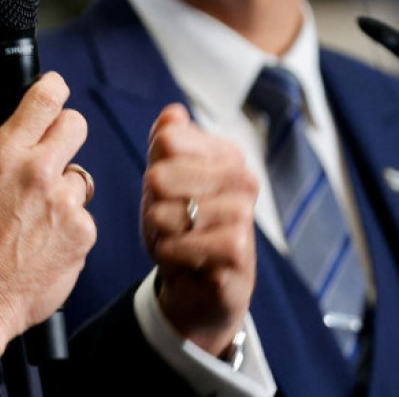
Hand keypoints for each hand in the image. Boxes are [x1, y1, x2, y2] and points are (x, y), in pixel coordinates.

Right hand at [0, 72, 96, 365]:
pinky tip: (45, 245)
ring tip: (38, 219)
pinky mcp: (83, 233)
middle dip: (65, 133)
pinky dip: (68, 228)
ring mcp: (66, 203)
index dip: (53, 87)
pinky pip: (82, 217)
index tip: (55, 88)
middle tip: (53, 152)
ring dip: (64, 192)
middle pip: (76, 124)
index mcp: (5, 154)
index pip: (44, 98)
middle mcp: (39, 171)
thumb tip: (9, 139)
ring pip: (80, 177)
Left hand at [141, 103, 257, 356]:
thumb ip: (165, 143)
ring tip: (176, 240)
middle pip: (161, 176)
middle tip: (168, 221)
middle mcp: (243, 178)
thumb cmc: (179, 226)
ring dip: (160, 232)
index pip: (168, 140)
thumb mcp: (162, 180)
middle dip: (153, 204)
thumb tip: (174, 113)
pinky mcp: (241, 252)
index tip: (167, 191)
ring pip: (171, 212)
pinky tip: (182, 259)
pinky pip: (186, 244)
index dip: (154, 169)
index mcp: (226, 153)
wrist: (197, 286)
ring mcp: (245, 215)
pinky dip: (172, 254)